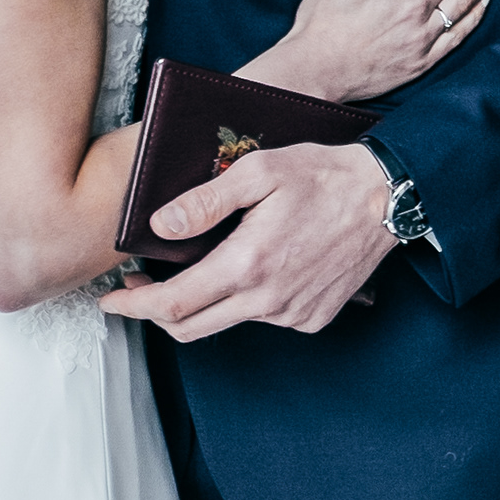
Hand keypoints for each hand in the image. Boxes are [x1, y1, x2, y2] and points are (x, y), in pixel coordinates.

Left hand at [99, 141, 390, 339]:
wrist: (387, 197)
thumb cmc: (324, 175)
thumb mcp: (258, 171)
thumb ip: (204, 201)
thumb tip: (159, 227)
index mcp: (248, 264)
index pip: (172, 305)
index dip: (133, 308)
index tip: (111, 301)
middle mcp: (269, 299)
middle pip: (190, 328)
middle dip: (156, 312)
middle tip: (140, 287)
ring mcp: (293, 314)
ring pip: (227, 322)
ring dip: (205, 303)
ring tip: (204, 267)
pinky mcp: (313, 318)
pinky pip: (263, 319)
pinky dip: (245, 302)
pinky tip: (255, 270)